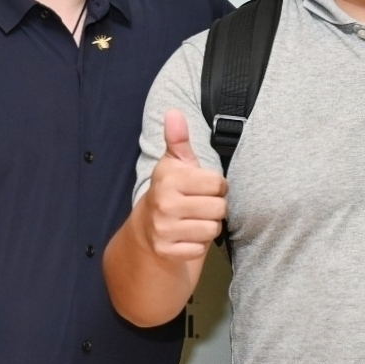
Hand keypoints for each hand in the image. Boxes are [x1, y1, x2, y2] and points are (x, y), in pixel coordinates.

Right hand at [137, 110, 228, 261]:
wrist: (145, 231)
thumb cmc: (169, 192)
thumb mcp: (174, 164)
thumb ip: (178, 139)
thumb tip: (174, 112)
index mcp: (169, 178)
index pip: (219, 184)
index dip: (217, 187)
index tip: (202, 188)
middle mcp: (164, 203)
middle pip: (219, 208)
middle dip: (214, 208)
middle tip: (198, 207)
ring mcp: (163, 229)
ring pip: (213, 229)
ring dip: (208, 227)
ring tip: (192, 221)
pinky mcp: (166, 251)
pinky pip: (201, 248)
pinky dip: (198, 245)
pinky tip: (185, 237)